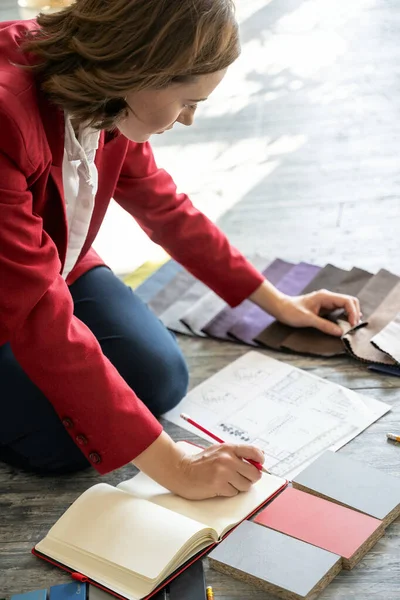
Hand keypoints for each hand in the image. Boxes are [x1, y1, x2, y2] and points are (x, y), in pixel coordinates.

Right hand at [133, 431, 263, 499]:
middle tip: (241, 478)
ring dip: (238, 487)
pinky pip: (234, 493)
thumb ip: (236, 454)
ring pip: (245, 486)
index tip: (259, 465)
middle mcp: (228, 459)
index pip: (254, 452)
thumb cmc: (200, 463)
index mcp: (229, 448)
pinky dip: (228, 492)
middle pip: (254, 474)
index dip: (260, 460)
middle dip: (250, 479)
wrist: (181, 471)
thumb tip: (258, 459)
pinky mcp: (219, 485)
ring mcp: (224, 472)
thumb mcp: (218, 451)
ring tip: (226, 482)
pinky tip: (218, 486)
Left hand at [250, 280, 360, 336]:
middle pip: (350, 302)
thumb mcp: (307, 319)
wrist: (280, 308)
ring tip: (351, 327)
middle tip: (354, 327)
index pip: (347, 301)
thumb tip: (340, 332)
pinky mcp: (325, 307)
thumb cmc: (291, 311)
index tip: (352, 325)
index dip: (353, 313)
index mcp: (325, 297)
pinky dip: (345, 317)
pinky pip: (339, 310)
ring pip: (346, 306)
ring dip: (351, 315)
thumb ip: (324, 325)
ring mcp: (327, 302)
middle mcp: (328, 297)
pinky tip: (344, 325)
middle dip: (355, 313)